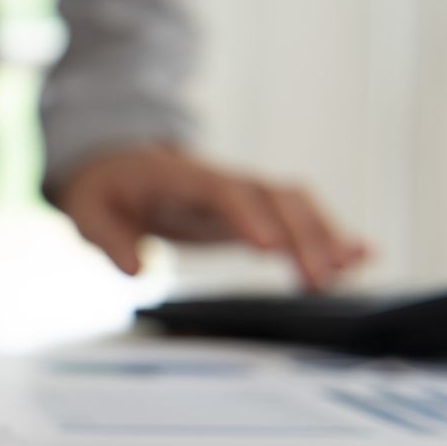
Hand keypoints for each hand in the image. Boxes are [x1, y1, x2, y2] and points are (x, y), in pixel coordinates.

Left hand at [57, 143, 369, 291]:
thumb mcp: (86, 210)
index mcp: (180, 178)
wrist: (116, 166)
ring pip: (295, 205)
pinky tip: (360, 256)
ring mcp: (241, 195)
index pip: (221, 192)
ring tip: (350, 270)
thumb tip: (136, 267)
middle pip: (273, 198)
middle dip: (301, 235)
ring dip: (324, 235)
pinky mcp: (253, 212)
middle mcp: (221, 182)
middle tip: (319, 280)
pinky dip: (328, 235)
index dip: (246, 216)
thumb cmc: (103, 188)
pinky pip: (297, 217)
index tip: (268, 248)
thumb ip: (107, 238)